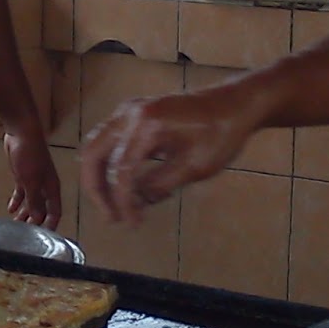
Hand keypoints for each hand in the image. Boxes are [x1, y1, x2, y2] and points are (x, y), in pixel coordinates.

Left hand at [4, 125, 60, 228]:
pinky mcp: (23, 175)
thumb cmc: (30, 156)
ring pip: (31, 202)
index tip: (43, 239)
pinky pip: (21, 192)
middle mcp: (45, 187)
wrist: (22, 133)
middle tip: (25, 235)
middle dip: (35, 222)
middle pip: (43, 209)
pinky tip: (10, 209)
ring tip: (17, 225)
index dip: (50, 225)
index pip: (55, 212)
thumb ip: (34, 201)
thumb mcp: (31, 182)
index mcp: (52, 188)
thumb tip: (38, 219)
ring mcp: (34, 180)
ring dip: (25, 213)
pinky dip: (17, 201)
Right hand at [80, 86, 262, 223]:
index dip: (123, 201)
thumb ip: (159, 185)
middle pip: (94, 153)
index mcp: (146, 125)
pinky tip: (125, 184)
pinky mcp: (133, 113)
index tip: (132, 223)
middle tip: (111, 216)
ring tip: (113, 204)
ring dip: (99, 176)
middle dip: (96, 188)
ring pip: (97, 145)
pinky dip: (109, 162)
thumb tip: (134, 203)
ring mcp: (128, 110)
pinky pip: (109, 139)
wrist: (234, 104)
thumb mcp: (194, 167)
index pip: (121, 170)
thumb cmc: (220, 135)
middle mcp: (129, 113)